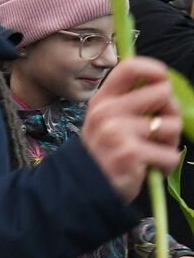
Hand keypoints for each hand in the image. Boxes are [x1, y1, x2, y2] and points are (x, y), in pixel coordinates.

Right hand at [81, 57, 180, 201]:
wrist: (84, 189)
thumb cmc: (104, 154)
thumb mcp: (107, 122)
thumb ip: (129, 103)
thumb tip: (165, 87)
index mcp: (102, 100)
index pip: (130, 67)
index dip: (155, 69)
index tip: (162, 82)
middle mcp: (107, 111)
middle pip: (163, 92)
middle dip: (171, 113)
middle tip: (159, 130)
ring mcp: (117, 132)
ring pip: (172, 125)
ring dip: (170, 143)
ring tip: (151, 153)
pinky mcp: (130, 153)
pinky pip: (170, 154)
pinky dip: (166, 165)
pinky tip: (150, 169)